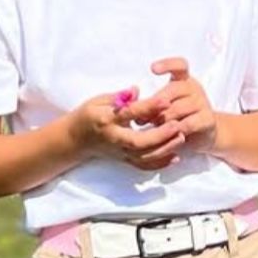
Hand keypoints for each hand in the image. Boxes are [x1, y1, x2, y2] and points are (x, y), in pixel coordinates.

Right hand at [66, 88, 184, 170]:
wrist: (76, 140)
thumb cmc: (88, 115)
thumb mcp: (98, 100)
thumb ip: (119, 97)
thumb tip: (137, 90)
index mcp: (106, 120)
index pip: (130, 113)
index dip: (149, 107)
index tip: (165, 100)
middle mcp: (115, 139)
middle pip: (140, 141)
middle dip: (161, 135)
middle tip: (178, 125)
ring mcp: (120, 153)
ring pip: (145, 157)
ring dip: (165, 150)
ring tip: (181, 138)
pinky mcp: (125, 161)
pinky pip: (144, 166)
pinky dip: (160, 164)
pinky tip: (175, 158)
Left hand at [129, 59, 217, 153]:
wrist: (203, 136)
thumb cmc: (179, 118)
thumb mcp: (166, 106)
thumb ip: (152, 101)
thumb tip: (128, 101)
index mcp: (184, 79)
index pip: (180, 65)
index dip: (167, 64)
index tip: (152, 69)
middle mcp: (194, 88)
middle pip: (172, 90)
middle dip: (153, 105)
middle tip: (140, 119)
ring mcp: (202, 103)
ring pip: (176, 109)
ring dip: (161, 120)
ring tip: (152, 128)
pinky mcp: (207, 120)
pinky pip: (187, 124)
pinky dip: (175, 131)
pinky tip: (169, 136)